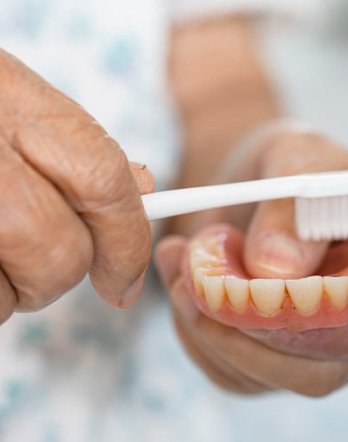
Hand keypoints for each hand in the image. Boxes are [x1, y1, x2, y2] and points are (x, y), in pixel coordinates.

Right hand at [0, 49, 153, 323]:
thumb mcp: (21, 108)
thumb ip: (83, 153)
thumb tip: (143, 189)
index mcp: (17, 104)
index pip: (105, 181)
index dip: (128, 243)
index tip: (127, 283)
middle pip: (60, 253)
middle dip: (61, 273)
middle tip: (41, 264)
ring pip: (7, 295)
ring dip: (9, 287)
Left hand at [156, 129, 347, 395]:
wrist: (254, 186)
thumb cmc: (288, 166)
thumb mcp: (295, 158)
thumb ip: (290, 205)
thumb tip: (276, 269)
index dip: (316, 314)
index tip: (255, 283)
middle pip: (319, 368)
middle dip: (245, 329)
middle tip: (194, 278)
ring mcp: (315, 343)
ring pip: (266, 375)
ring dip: (209, 328)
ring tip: (181, 261)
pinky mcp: (270, 353)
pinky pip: (231, 371)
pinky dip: (194, 334)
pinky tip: (181, 282)